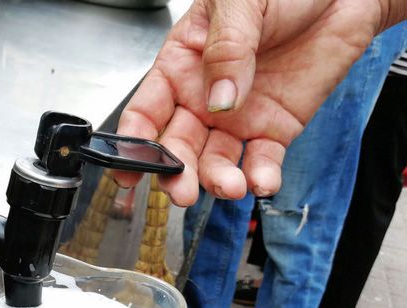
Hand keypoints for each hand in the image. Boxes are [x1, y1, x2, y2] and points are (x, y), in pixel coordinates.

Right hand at [116, 0, 406, 204]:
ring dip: (219, 180)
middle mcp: (204, 97)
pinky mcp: (276, 129)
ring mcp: (239, 117)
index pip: (147, 110)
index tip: (130, 171)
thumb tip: (220, 100)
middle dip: (177, 173)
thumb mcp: (242, 1)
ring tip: (231, 186)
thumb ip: (227, 48)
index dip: (134, 143)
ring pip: (216, 161)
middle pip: (178, 146)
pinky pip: (262, 161)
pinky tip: (261, 183)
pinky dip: (261, 178)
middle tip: (183, 190)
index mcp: (182, 63)